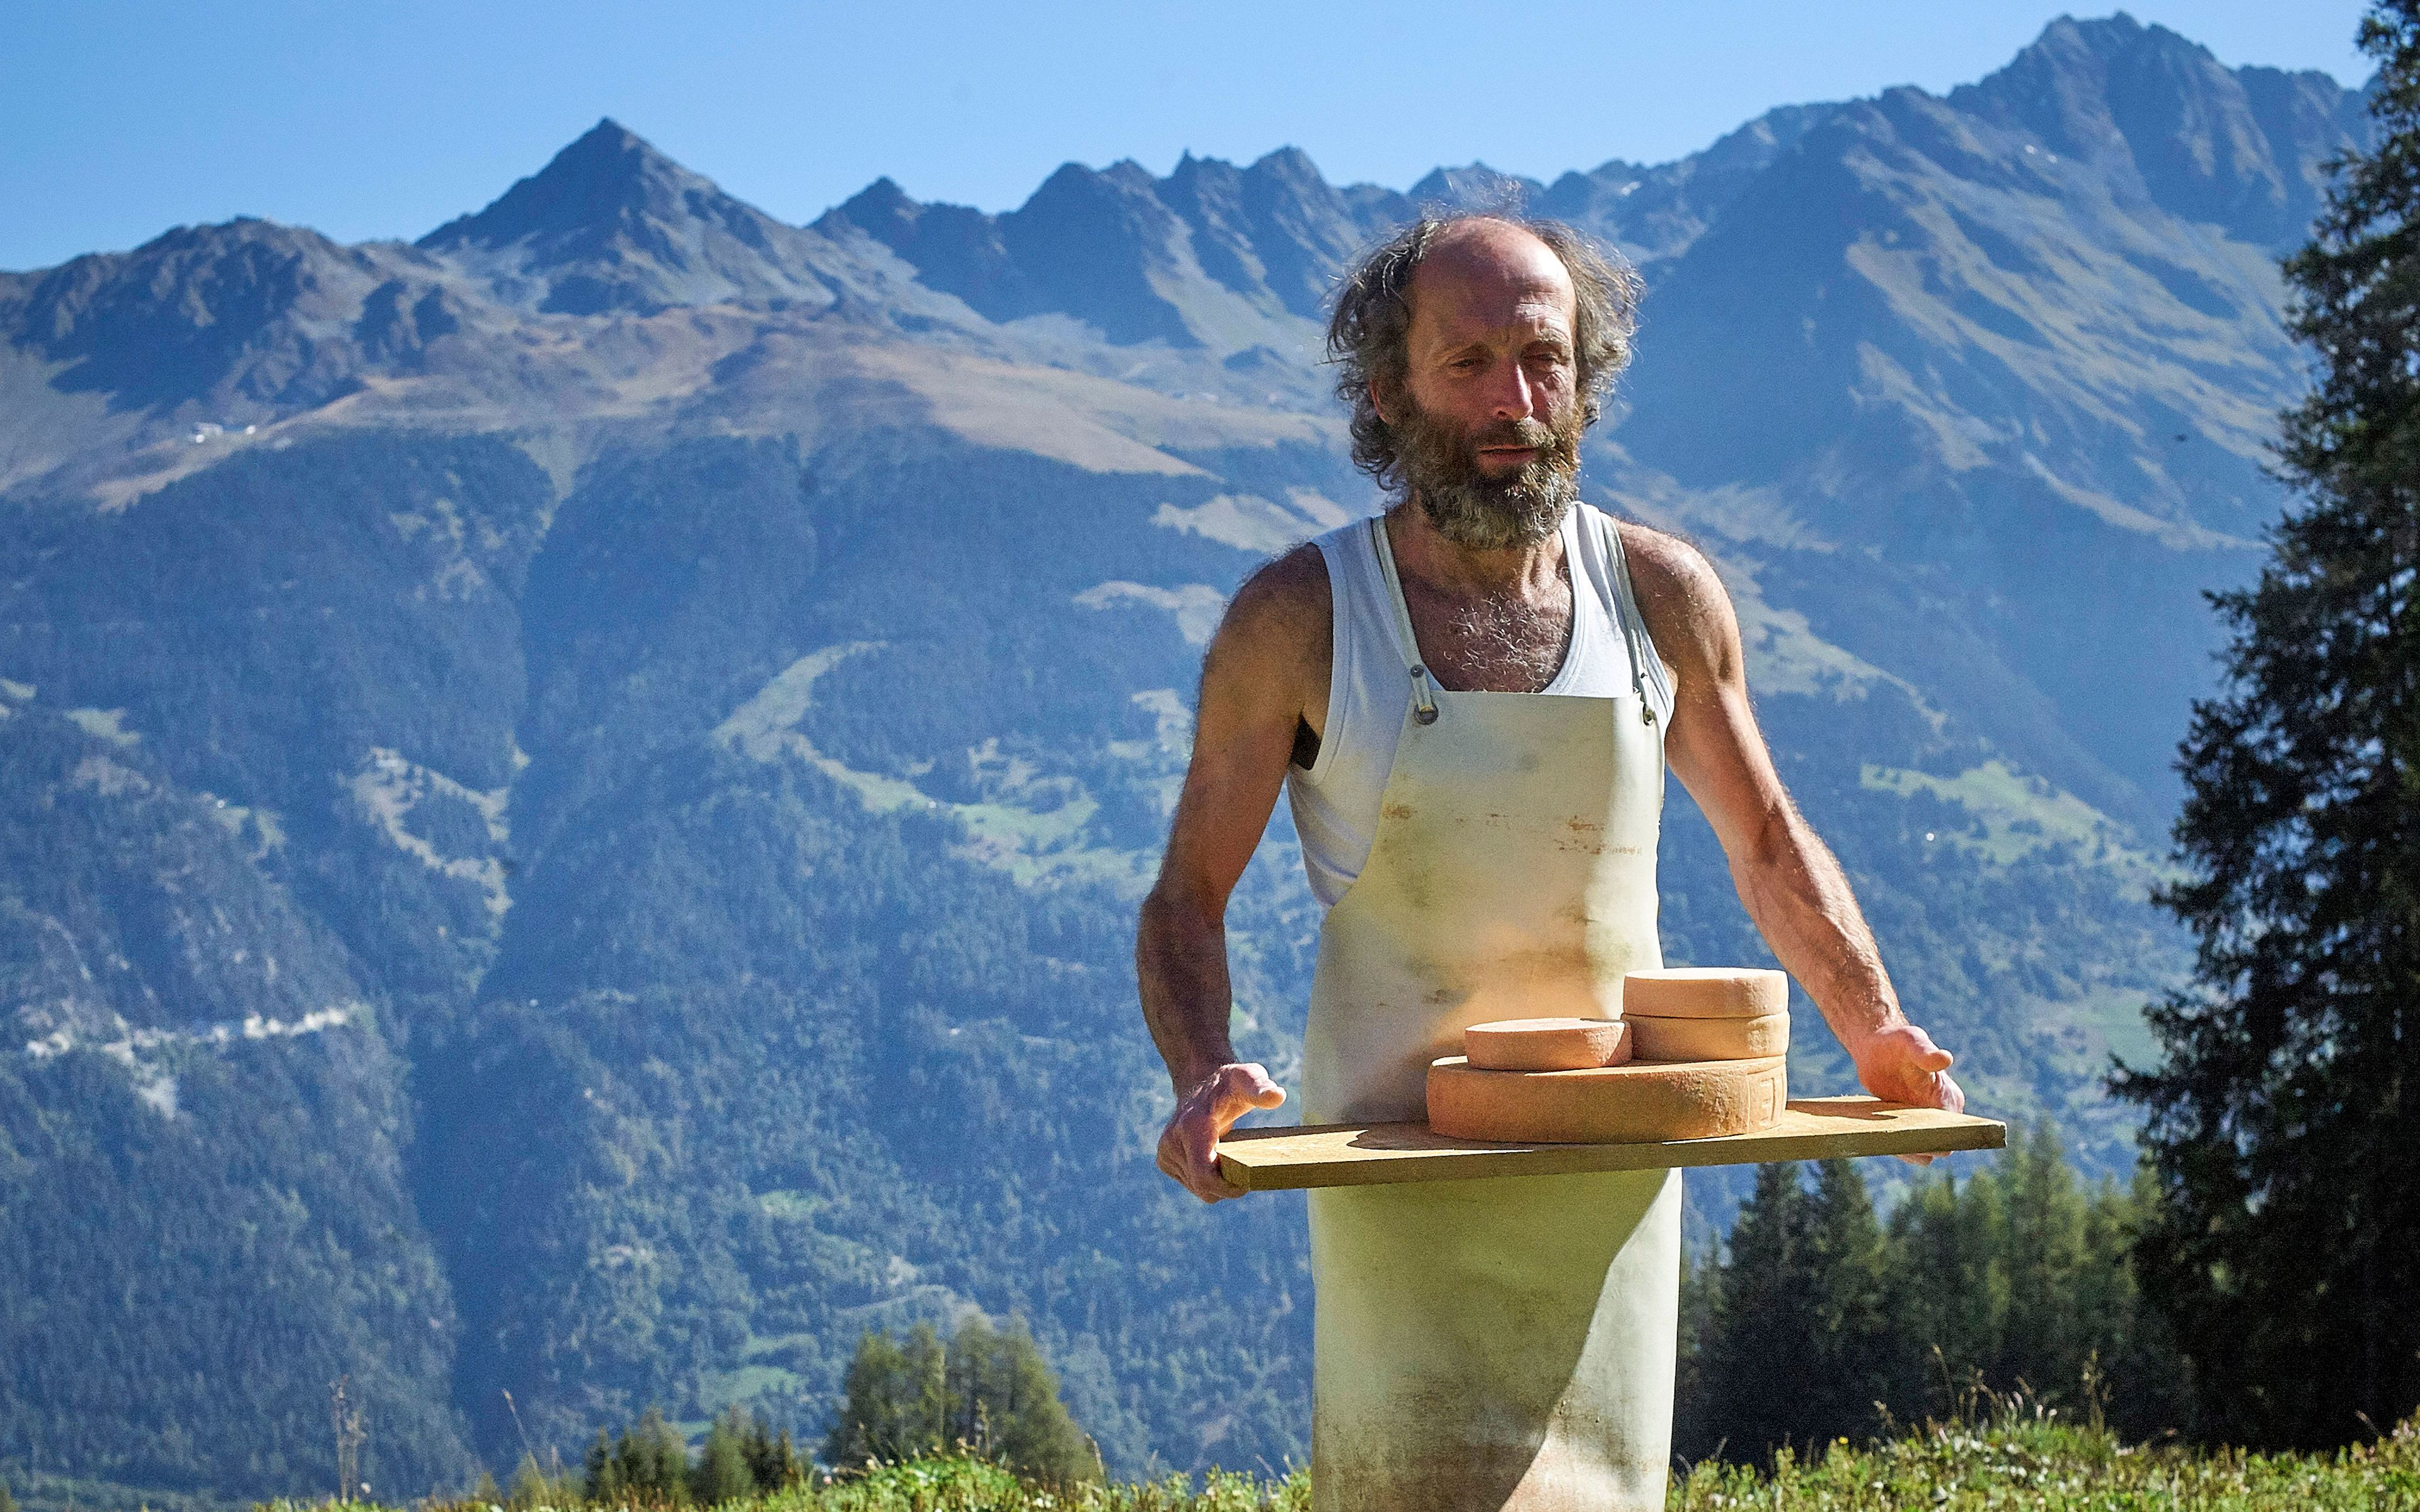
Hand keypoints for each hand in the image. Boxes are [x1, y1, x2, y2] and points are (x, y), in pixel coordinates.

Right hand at [1156, 1063, 1285, 1202]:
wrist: (1200, 1082)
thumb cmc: (1230, 1083)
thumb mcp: (1249, 1078)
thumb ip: (1261, 1088)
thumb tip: (1278, 1096)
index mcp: (1191, 1126)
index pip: (1204, 1175)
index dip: (1227, 1188)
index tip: (1247, 1184)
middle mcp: (1172, 1141)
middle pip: (1203, 1187)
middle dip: (1226, 1187)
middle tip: (1246, 1172)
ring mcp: (1166, 1152)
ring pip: (1198, 1189)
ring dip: (1217, 1183)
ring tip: (1231, 1159)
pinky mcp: (1164, 1160)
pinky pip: (1191, 1184)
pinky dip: (1207, 1179)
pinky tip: (1216, 1159)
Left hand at [1847, 1021, 1962, 1165]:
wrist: (1876, 1048)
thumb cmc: (1897, 1041)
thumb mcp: (1911, 1042)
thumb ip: (1926, 1053)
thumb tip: (1945, 1059)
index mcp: (1950, 1098)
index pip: (1954, 1130)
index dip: (1938, 1137)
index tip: (1915, 1135)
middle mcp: (1943, 1114)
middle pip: (1941, 1147)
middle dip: (1923, 1148)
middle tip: (1895, 1137)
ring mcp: (1925, 1122)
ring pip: (1924, 1153)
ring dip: (1908, 1152)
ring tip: (1886, 1138)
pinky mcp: (1908, 1127)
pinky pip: (1908, 1149)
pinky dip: (1898, 1149)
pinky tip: (1881, 1140)